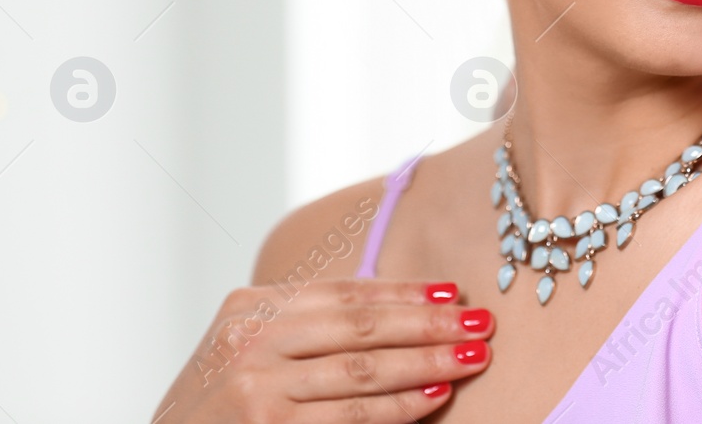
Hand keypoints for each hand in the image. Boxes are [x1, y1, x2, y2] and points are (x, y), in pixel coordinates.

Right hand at [151, 279, 492, 422]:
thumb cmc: (221, 405)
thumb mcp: (250, 348)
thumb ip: (308, 325)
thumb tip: (404, 306)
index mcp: (249, 307)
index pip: (343, 293)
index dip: (404, 292)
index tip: (453, 290)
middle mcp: (251, 340)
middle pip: (361, 326)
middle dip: (429, 323)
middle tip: (480, 322)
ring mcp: (257, 387)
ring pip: (362, 371)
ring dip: (426, 363)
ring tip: (471, 356)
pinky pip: (350, 416)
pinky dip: (398, 407)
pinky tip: (433, 397)